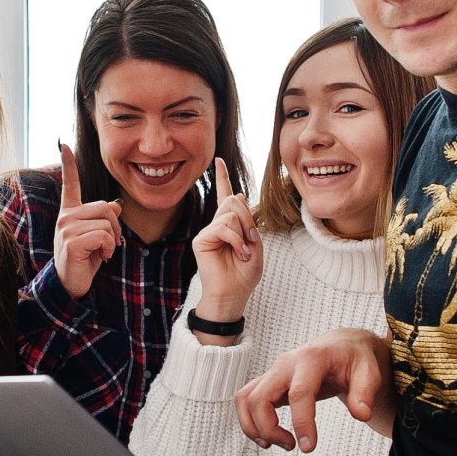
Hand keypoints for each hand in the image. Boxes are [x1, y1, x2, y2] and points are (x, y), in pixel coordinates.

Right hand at [52, 141, 124, 297]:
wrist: (70, 284)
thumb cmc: (84, 259)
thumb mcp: (97, 236)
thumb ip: (104, 218)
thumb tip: (116, 204)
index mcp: (70, 212)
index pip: (70, 184)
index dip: (69, 164)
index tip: (64, 145)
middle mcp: (65, 216)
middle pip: (104, 207)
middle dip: (115, 227)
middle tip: (111, 244)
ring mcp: (67, 227)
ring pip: (106, 222)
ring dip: (113, 240)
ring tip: (103, 252)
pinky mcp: (72, 241)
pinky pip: (104, 235)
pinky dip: (110, 248)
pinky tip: (102, 257)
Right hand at [189, 157, 262, 328]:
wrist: (234, 294)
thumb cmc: (245, 273)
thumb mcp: (255, 243)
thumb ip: (247, 219)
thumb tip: (237, 195)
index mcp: (230, 225)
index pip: (227, 197)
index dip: (223, 178)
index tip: (219, 160)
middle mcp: (217, 225)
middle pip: (235, 203)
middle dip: (249, 221)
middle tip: (249, 243)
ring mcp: (208, 231)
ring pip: (231, 213)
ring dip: (243, 233)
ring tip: (243, 252)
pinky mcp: (201, 239)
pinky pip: (223, 227)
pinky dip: (235, 240)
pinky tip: (238, 253)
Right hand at [237, 327, 392, 451]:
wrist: (341, 346)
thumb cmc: (353, 357)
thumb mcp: (369, 371)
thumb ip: (365, 392)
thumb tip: (361, 414)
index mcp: (311, 359)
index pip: (299, 393)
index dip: (301, 423)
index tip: (308, 446)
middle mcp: (286, 364)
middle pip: (260, 398)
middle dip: (269, 429)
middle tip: (291, 445)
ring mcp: (274, 372)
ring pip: (246, 399)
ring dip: (254, 427)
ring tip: (277, 443)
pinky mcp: (269, 381)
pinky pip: (247, 399)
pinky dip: (250, 420)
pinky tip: (267, 435)